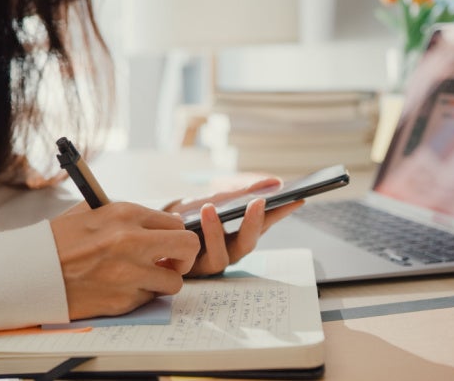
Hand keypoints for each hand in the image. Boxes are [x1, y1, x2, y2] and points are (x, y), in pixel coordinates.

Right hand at [50, 201, 199, 319]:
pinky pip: (148, 299)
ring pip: (174, 281)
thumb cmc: (59, 241)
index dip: (174, 236)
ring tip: (142, 279)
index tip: (167, 244)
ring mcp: (129, 273)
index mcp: (126, 214)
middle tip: (172, 263)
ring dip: (162, 282)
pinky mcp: (122, 300)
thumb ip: (128, 217)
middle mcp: (133, 241)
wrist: (30, 272)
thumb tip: (159, 224)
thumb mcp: (93, 212)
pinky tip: (119, 289)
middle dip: (185, 257)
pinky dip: (139, 296)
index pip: (176, 223)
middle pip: (189, 246)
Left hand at [165, 177, 304, 276]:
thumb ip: (242, 193)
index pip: (264, 225)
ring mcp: (206, 263)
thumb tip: (275, 182)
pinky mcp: (185, 270)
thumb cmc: (190, 213)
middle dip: (253, 224)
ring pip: (219, 257)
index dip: (281, 214)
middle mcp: (226, 253)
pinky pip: (190, 259)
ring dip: (215, 232)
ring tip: (208, 208)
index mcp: (238, 236)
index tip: (297, 198)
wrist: (156, 226)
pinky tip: (180, 221)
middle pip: (246, 245)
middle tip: (258, 202)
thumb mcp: (214, 199)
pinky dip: (185, 239)